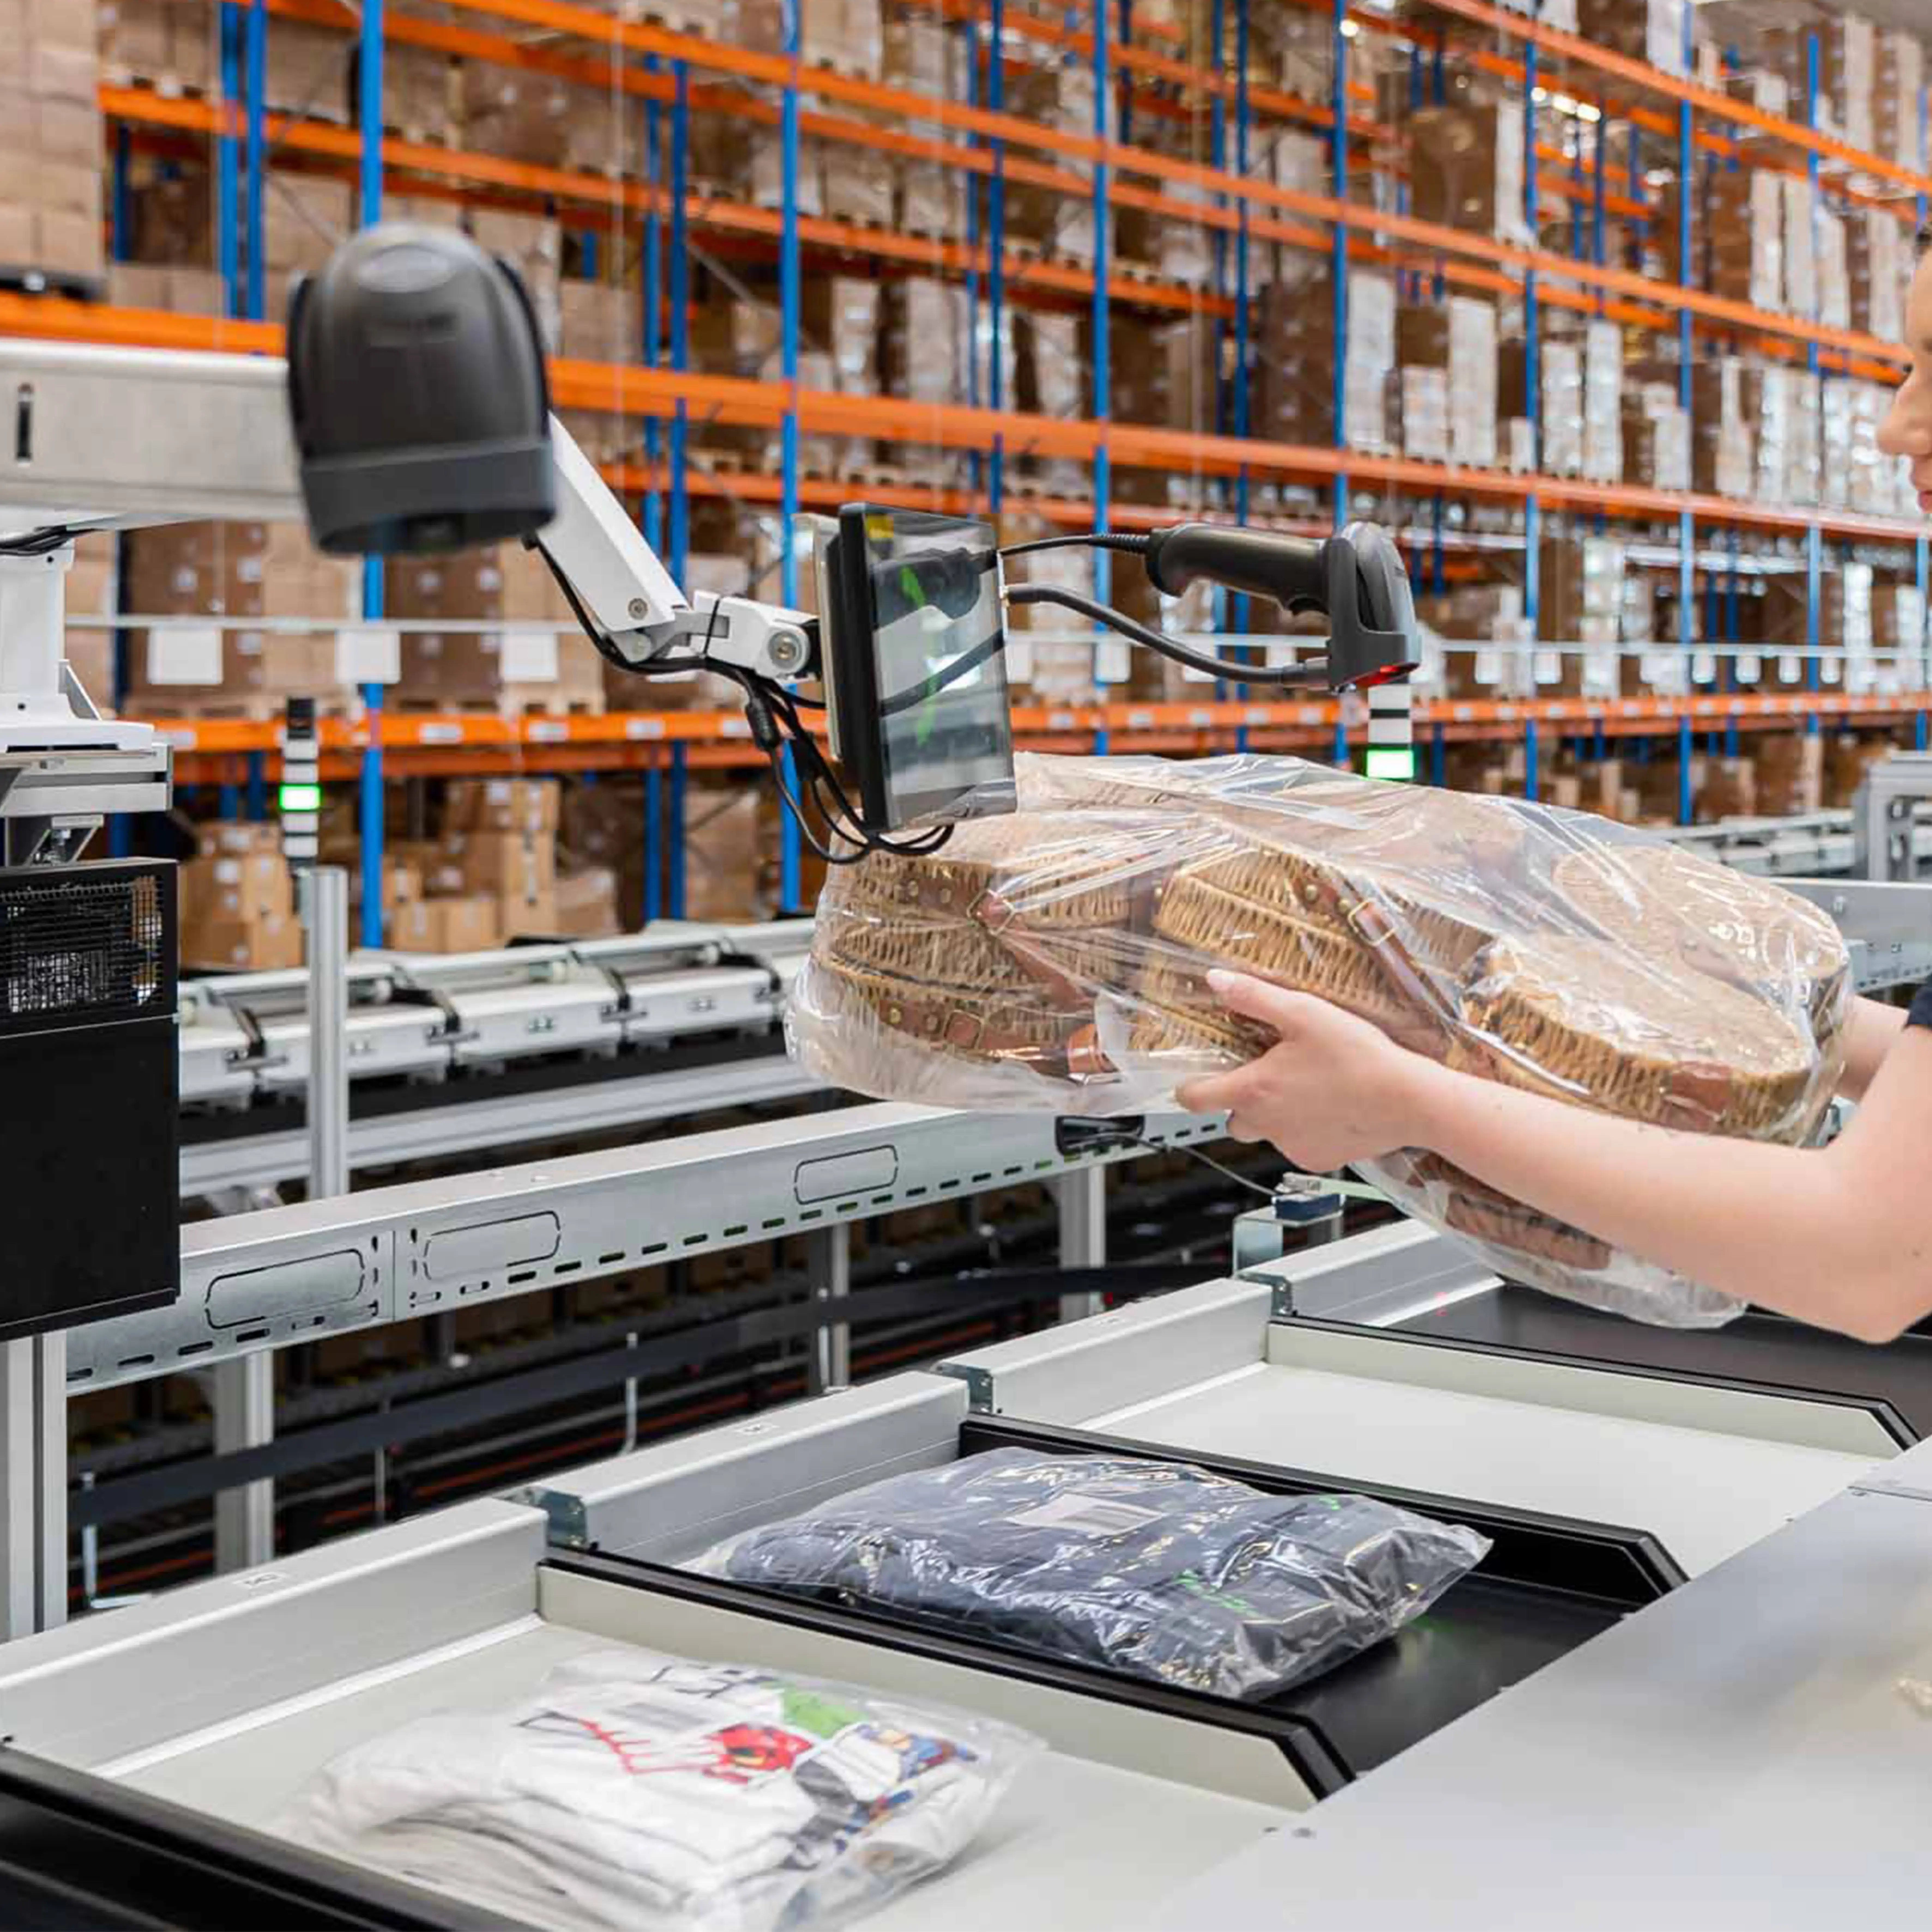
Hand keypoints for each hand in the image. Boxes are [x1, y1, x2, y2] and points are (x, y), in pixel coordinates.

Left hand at [1173, 970, 1436, 1168]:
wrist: (1408, 1100)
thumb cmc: (1358, 1055)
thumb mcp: (1304, 1013)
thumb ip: (1254, 997)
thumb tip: (1216, 980)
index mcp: (1254, 1090)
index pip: (1195, 1098)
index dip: (1189, 1088)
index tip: (1196, 1079)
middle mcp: (1267, 1124)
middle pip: (1232, 1119)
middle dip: (1242, 1100)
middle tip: (1270, 1076)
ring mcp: (1291, 1146)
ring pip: (1267, 1132)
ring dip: (1276, 1114)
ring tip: (1309, 1087)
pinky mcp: (1317, 1159)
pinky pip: (1297, 1146)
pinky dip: (1306, 1130)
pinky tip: (1330, 1107)